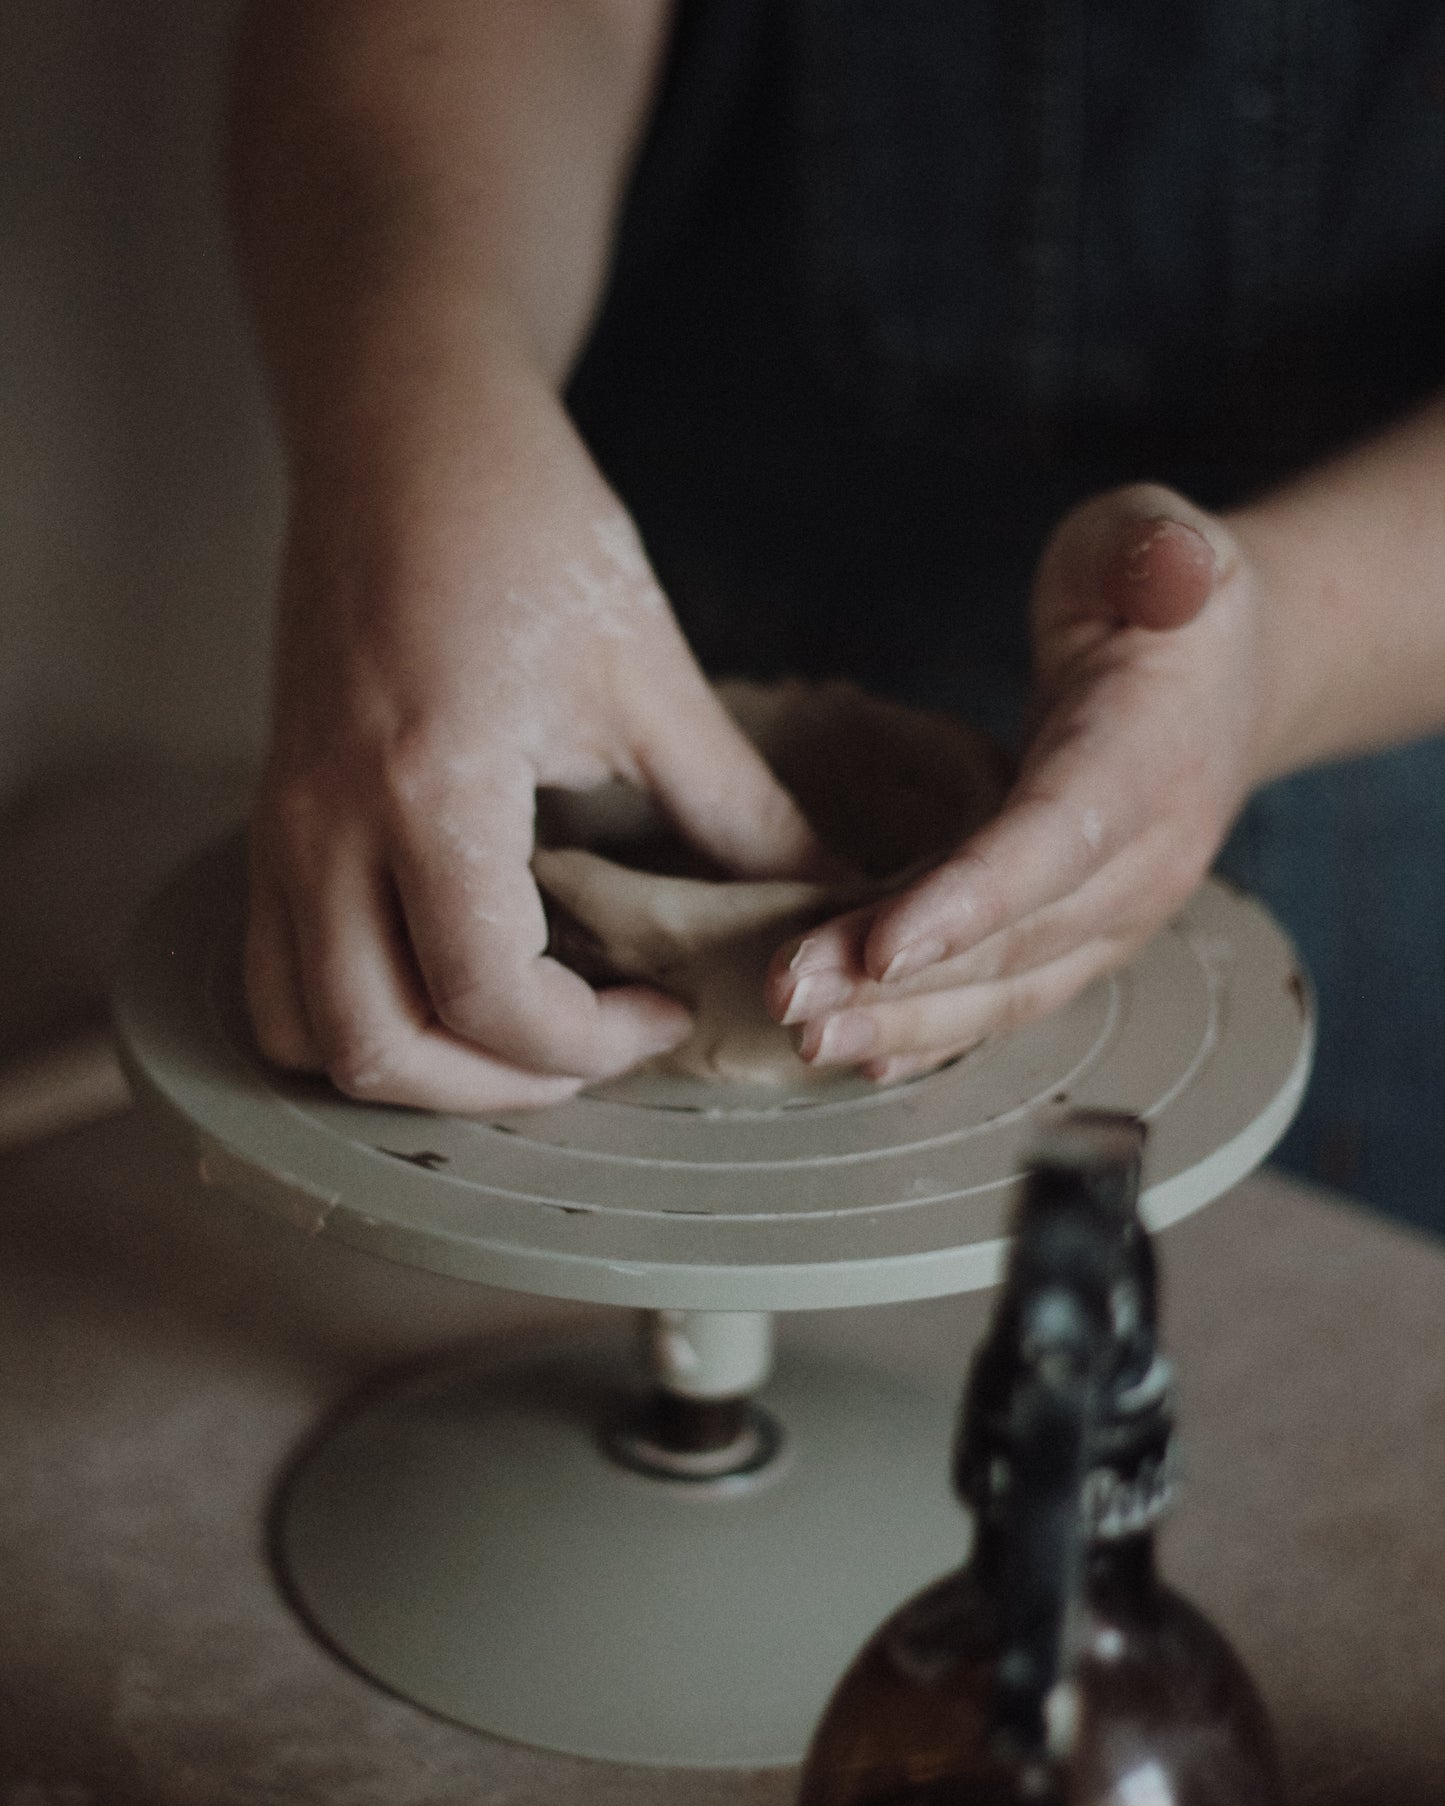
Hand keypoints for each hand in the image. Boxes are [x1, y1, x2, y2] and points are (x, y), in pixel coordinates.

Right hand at [246, 373, 822, 1110]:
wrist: (402, 425)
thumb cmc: (525, 523)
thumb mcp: (649, 674)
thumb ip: (735, 806)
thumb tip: (824, 890)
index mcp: (430, 786)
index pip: (489, 1000)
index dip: (591, 1045)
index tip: (664, 1010)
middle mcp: (328, 821)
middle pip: (375, 1049)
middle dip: (497, 1088)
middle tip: (594, 1049)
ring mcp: (284, 818)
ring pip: (298, 1027)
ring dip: (412, 1064)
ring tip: (515, 1032)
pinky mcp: (275, 807)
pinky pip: (272, 963)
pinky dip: (351, 1006)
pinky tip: (444, 971)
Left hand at [767, 483, 1268, 1079]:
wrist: (1228, 672)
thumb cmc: (1163, 596)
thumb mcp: (1158, 538)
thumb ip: (1153, 554)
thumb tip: (1172, 570)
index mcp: (1154, 756)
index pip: (1060, 840)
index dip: (973, 898)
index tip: (882, 944)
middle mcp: (1147, 858)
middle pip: (1017, 937)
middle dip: (902, 979)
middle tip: (790, 993)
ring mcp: (1118, 910)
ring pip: (1009, 986)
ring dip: (905, 1022)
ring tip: (805, 1036)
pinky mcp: (1084, 933)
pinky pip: (1010, 996)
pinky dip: (938, 1030)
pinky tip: (865, 1054)